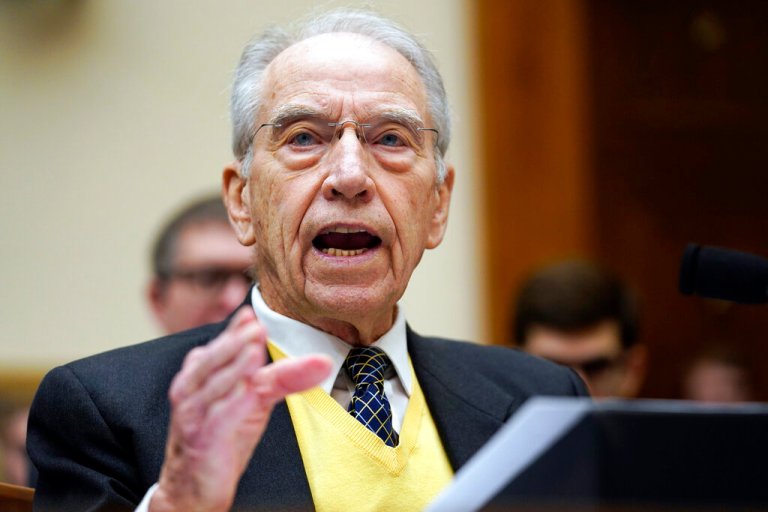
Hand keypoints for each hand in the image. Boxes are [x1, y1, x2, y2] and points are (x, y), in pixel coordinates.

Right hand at [149, 307, 331, 511]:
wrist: (193, 487)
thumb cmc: (223, 435)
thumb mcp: (255, 400)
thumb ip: (284, 377)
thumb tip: (324, 361)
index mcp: (202, 372)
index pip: (222, 345)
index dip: (236, 329)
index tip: (252, 314)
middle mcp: (193, 388)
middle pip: (214, 359)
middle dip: (234, 342)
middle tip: (256, 327)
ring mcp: (194, 413)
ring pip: (213, 384)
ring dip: (233, 367)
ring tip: (253, 349)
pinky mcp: (202, 439)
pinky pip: (217, 418)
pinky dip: (233, 404)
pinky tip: (249, 393)